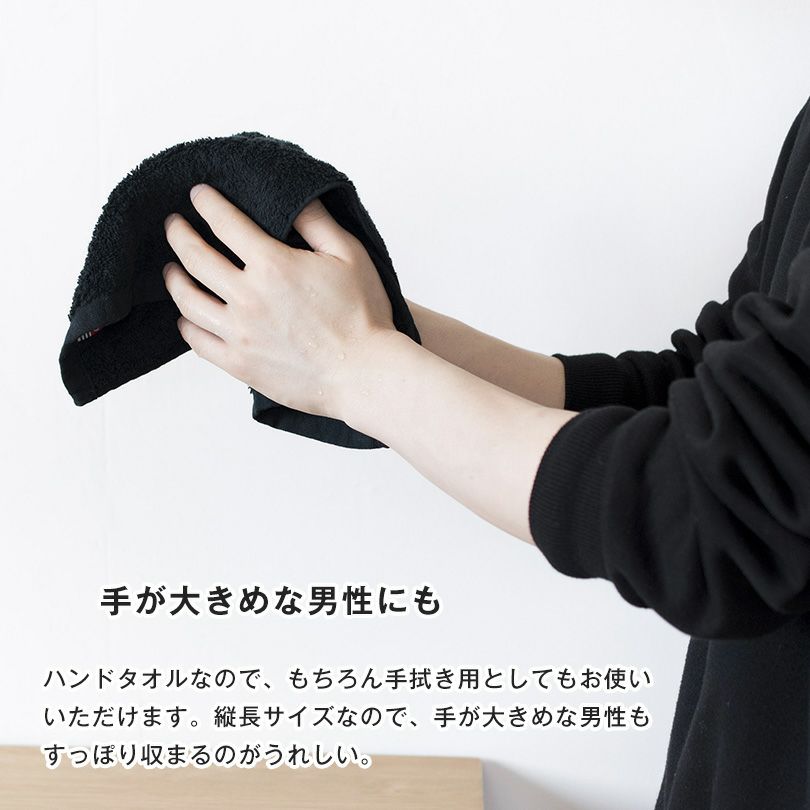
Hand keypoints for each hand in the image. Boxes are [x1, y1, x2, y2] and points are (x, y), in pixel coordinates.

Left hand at [162, 183, 396, 418]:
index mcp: (273, 265)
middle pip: (195, 257)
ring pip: (188, 300)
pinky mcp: (239, 364)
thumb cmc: (362, 316)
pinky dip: (186, 325)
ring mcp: (239, 333)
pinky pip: (198, 341)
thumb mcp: (350, 256)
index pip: (225, 223)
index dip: (207, 203)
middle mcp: (247, 296)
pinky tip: (187, 317)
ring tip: (172, 270)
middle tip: (174, 225)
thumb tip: (295, 199)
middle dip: (179, 234)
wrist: (363, 374)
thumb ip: (318, 222)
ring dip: (174, 279)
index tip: (198, 194)